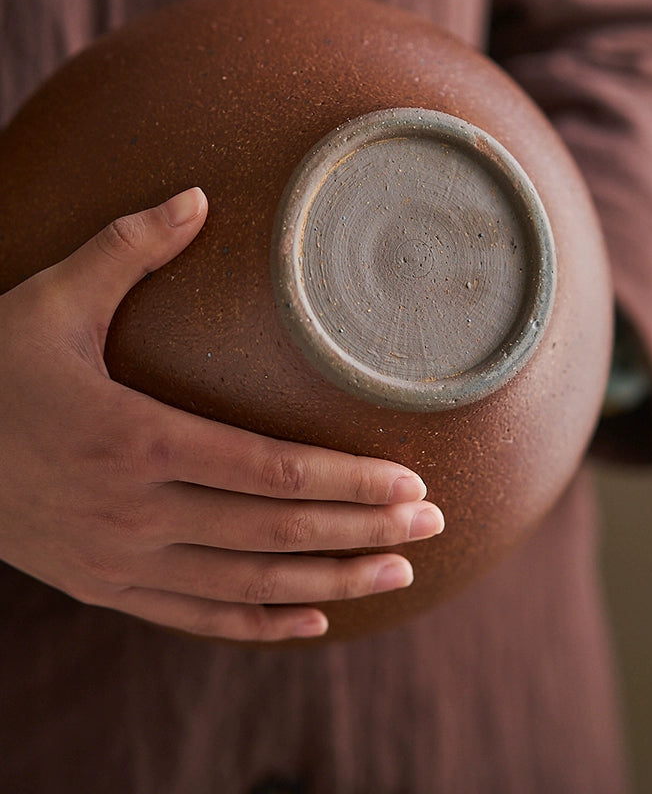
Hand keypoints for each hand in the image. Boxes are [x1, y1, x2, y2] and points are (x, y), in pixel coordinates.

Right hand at [0, 188, 443, 641]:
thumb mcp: (51, 300)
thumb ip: (128, 249)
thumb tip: (197, 196)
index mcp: (134, 436)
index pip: (271, 471)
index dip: (349, 480)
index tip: (411, 481)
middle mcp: (135, 511)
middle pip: (275, 533)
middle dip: (362, 529)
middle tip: (431, 526)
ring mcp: (119, 560)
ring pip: (247, 585)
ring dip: (329, 580)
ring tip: (397, 571)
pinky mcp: (104, 586)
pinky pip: (195, 616)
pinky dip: (259, 623)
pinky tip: (314, 618)